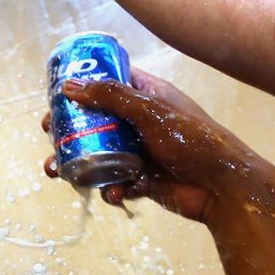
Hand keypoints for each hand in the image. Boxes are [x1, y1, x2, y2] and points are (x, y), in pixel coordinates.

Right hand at [41, 67, 258, 222]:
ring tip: (57, 171)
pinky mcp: (140, 179)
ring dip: (76, 163)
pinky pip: (112, 181)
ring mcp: (139, 151)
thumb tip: (68, 86)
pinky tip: (111, 193)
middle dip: (68, 129)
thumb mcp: (151, 111)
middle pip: (94, 120)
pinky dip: (107, 188)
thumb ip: (111, 97)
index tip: (56, 93)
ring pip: (97, 153)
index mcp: (146, 96)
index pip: (109, 81)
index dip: (82, 85)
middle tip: (50, 134)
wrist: (224, 188)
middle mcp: (139, 121)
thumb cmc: (194, 141)